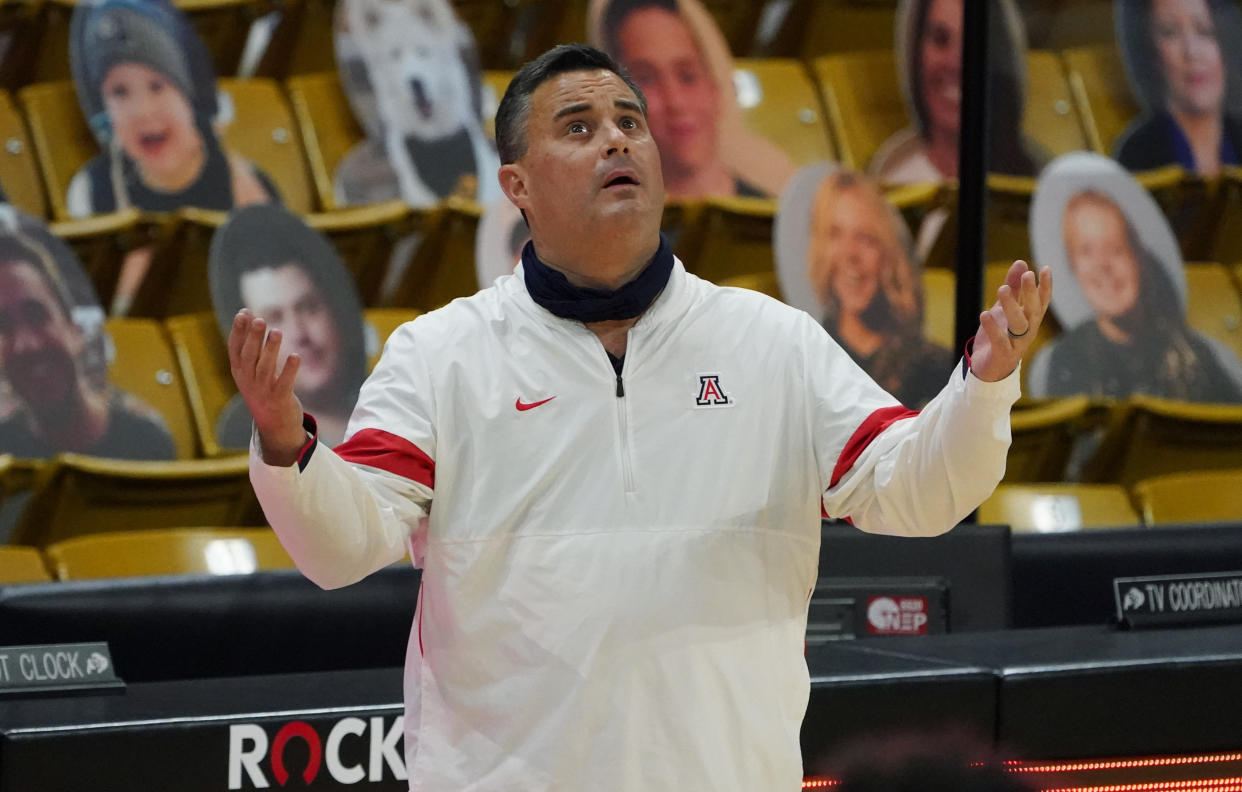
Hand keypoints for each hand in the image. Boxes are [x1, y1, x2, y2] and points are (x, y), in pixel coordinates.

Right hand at [228, 308, 306, 465]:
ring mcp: (263, 391)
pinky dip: (290, 370)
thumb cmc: (263, 389)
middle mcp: (248, 380)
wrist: (274, 425)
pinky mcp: (280, 399)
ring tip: (277, 331)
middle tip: (260, 319)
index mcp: (239, 371)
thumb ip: (251, 343)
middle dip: (253, 337)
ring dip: (271, 350)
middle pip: (249, 356)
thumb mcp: (251, 368)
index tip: (244, 312)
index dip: (238, 330)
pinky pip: (285, 383)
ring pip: (266, 368)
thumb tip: (249, 313)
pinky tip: (296, 356)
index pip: (235, 348)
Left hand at [970, 260, 1052, 382]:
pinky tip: (984, 314)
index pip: (1042, 302)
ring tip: (1002, 289)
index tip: (1045, 269)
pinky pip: (1000, 341)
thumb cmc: (999, 336)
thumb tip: (1021, 262)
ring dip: (1011, 306)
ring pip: (1018, 324)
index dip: (1045, 286)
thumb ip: (1013, 287)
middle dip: (1031, 292)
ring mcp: (1017, 345)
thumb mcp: (1004, 308)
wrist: (988, 370)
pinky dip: (993, 328)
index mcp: (1030, 320)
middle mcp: (1028, 331)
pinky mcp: (1002, 355)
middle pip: (1033, 310)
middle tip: (1028, 274)